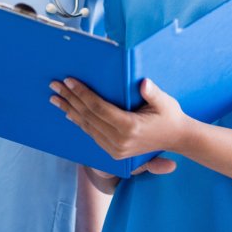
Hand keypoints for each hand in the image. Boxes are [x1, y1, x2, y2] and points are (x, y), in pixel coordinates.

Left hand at [50, 77, 187, 165]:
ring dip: (69, 110)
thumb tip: (144, 83)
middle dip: (70, 99)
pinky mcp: (113, 152)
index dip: (82, 93)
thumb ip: (153, 93)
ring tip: (55, 98)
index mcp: (129, 127)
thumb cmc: (170, 115)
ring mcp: (115, 149)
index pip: (98, 108)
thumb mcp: (164, 102)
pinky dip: (79, 122)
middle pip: (88, 116)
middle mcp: (119, 141)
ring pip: (86, 126)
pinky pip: (92, 134)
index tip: (69, 80)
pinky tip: (69, 112)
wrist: (177, 138)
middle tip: (54, 85)